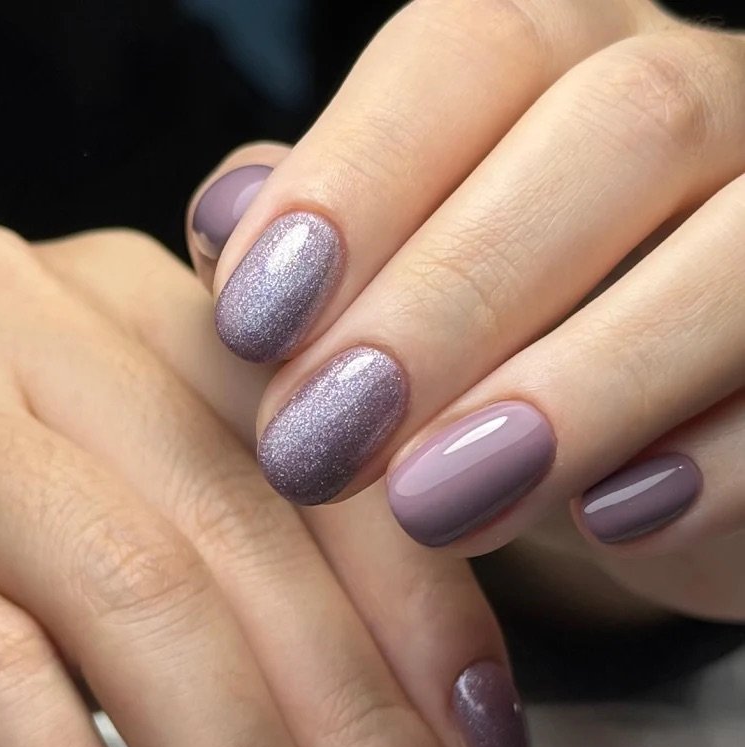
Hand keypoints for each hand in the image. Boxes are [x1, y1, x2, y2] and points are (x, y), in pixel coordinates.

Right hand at [0, 225, 528, 746]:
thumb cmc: (19, 481)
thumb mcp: (138, 460)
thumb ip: (264, 542)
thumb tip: (429, 728)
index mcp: (155, 313)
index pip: (332, 456)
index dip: (430, 618)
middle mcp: (55, 334)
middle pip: (251, 539)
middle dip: (362, 733)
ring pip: (141, 600)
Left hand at [194, 0, 744, 619]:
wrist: (667, 456)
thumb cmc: (514, 361)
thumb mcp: (404, 302)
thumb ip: (328, 249)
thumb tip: (226, 218)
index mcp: (580, 60)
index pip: (473, 44)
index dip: (357, 177)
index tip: (253, 325)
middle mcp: (715, 109)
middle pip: (617, 128)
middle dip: (451, 294)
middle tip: (320, 443)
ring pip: (734, 256)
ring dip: (574, 387)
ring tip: (434, 505)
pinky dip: (711, 466)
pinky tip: (606, 524)